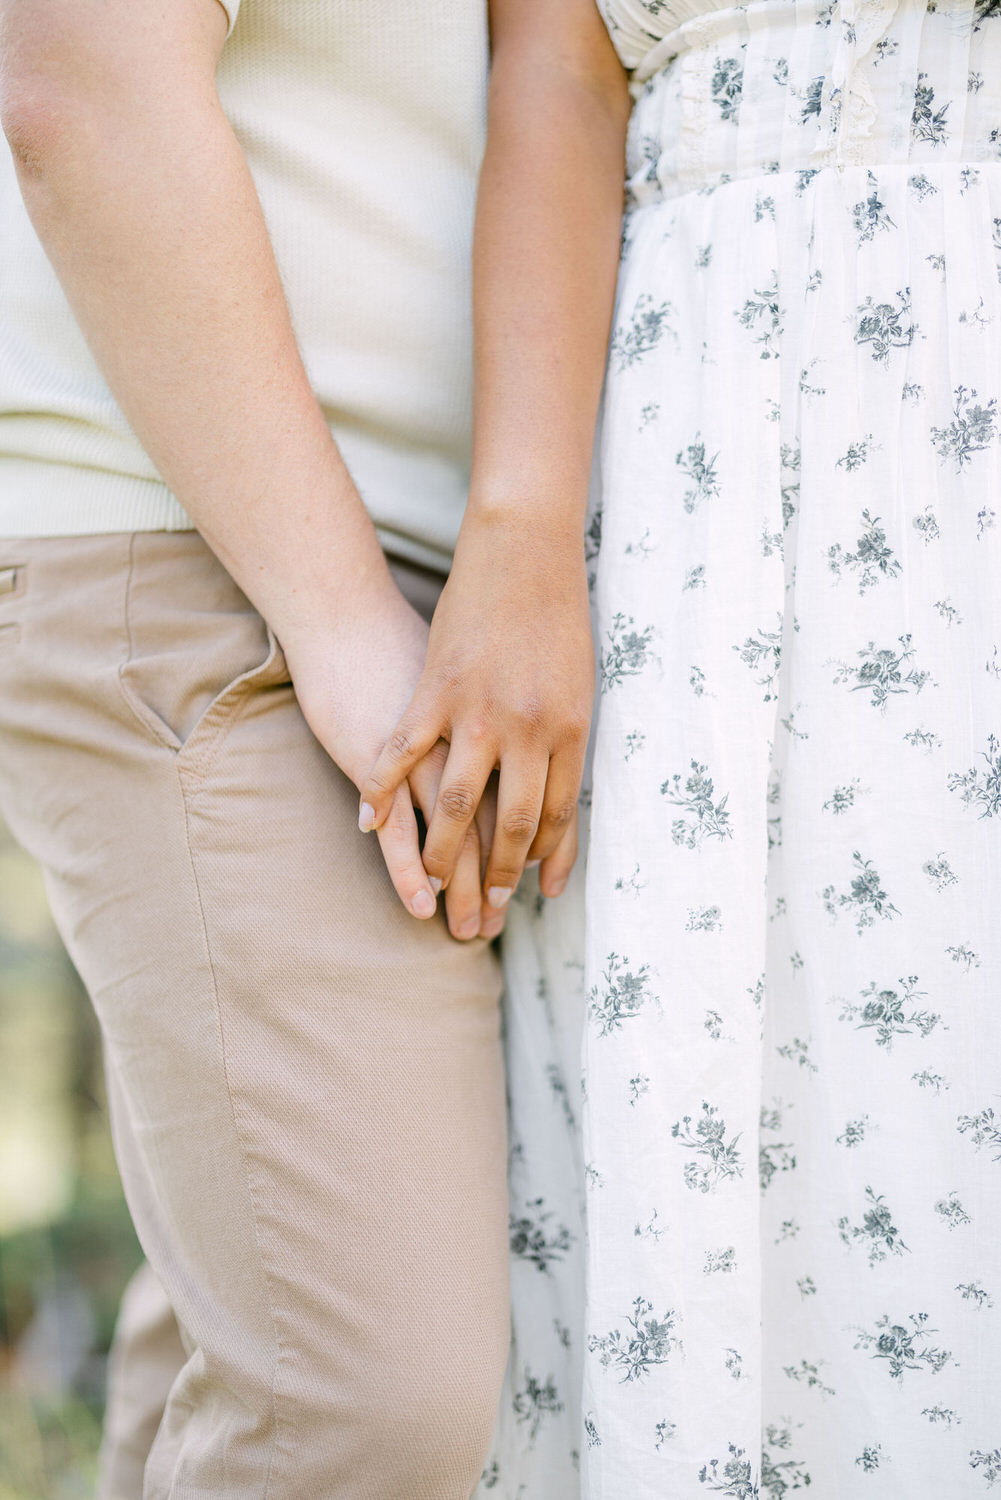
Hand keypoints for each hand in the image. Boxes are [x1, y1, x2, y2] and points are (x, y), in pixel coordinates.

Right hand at [359, 509, 593, 915]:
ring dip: (442, 855)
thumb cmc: (556, 615)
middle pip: (512, 824)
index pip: (557, 815)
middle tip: (483, 912)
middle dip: (497, 876)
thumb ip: (565, 739)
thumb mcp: (576, 684)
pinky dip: (383, 794)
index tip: (536, 894)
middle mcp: (527, 730)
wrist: (524, 551)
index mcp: (569, 729)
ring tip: (431, 888)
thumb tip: (559, 790)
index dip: (546, 861)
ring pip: (455, 805)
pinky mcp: (434, 692)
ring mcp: (477, 713)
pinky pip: (401, 756)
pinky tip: (369, 825)